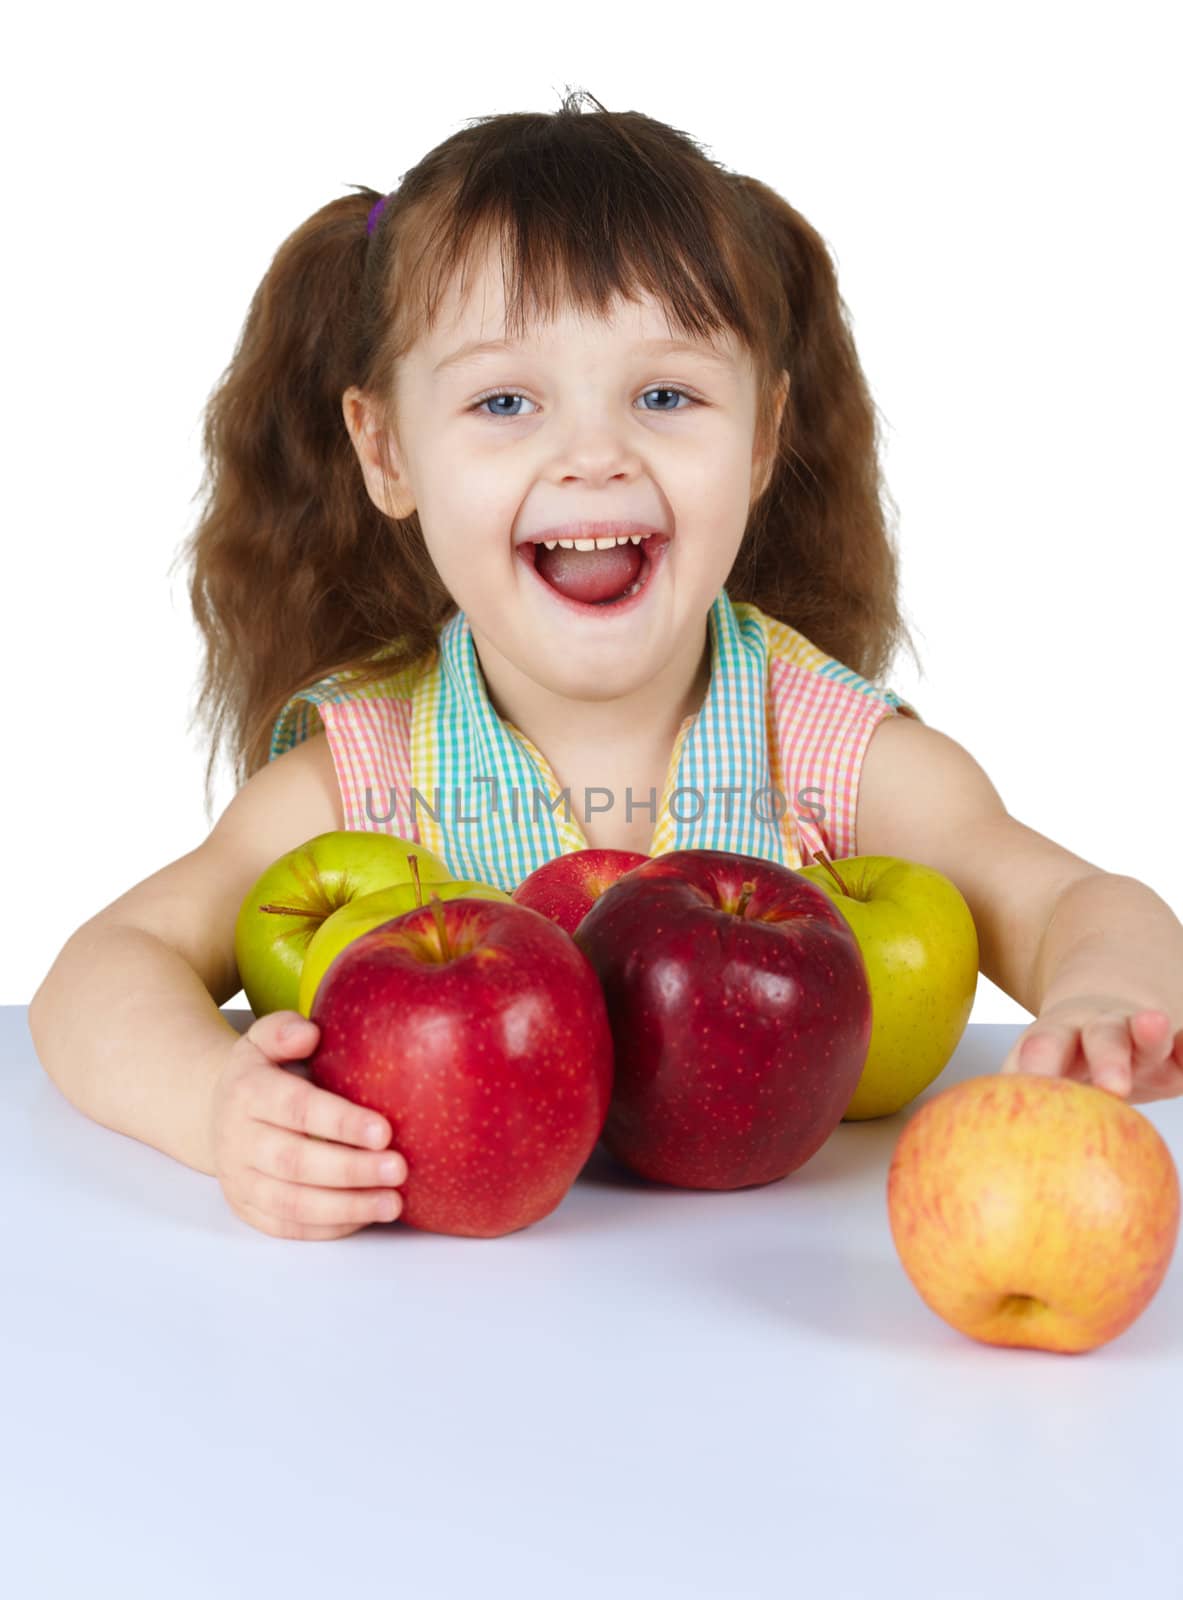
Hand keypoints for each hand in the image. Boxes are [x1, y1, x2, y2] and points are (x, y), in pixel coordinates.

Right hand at [209, 1010, 407, 1239]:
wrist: (218, 1112)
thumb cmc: (263, 1073)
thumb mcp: (264, 1040)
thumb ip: (283, 1031)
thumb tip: (308, 1034)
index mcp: (247, 1093)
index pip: (294, 1109)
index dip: (340, 1122)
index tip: (383, 1131)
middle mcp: (238, 1140)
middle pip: (294, 1162)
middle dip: (350, 1169)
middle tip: (399, 1168)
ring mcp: (241, 1180)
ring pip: (292, 1204)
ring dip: (346, 1206)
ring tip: (394, 1202)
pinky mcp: (249, 1209)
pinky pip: (289, 1227)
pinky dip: (330, 1226)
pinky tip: (368, 1215)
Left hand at [999, 995, 1182, 1104]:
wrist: (1109, 994)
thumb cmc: (1067, 1059)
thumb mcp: (1041, 1077)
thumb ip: (1017, 1116)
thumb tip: (970, 1173)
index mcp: (1053, 1041)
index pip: (1038, 1051)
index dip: (1034, 1066)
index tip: (1029, 1086)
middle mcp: (1094, 1032)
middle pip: (1094, 1039)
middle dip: (1101, 1058)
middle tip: (1113, 1087)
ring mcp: (1136, 1031)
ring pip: (1141, 1029)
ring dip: (1147, 1030)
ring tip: (1154, 1025)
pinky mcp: (1175, 1040)